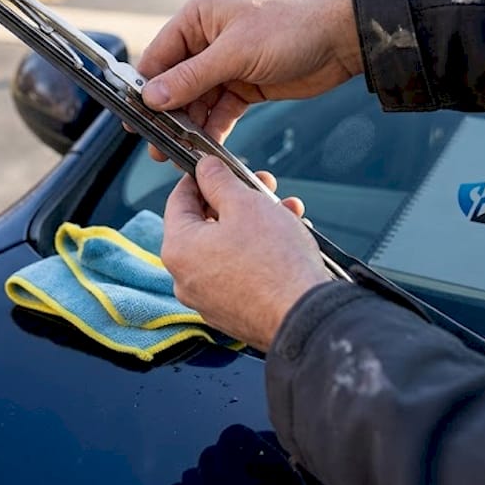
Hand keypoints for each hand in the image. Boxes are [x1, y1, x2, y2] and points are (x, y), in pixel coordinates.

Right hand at [136, 0, 361, 156]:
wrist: (342, 38)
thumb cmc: (291, 28)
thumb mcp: (236, 53)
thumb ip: (193, 77)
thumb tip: (152, 96)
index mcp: (198, 16)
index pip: (159, 55)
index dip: (145, 87)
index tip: (134, 118)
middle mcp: (208, 38)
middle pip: (175, 81)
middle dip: (166, 114)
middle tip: (155, 145)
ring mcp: (227, 63)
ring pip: (197, 100)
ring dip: (188, 126)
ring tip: (176, 152)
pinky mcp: (245, 84)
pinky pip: (220, 109)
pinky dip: (213, 128)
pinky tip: (206, 146)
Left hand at [162, 156, 332, 351]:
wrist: (305, 318)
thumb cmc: (275, 263)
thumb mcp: (245, 204)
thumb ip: (219, 181)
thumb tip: (205, 168)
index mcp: (178, 249)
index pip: (178, 200)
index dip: (200, 177)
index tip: (218, 167)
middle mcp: (186, 278)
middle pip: (206, 224)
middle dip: (238, 200)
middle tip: (262, 187)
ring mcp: (209, 299)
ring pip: (228, 247)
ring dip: (256, 224)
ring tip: (287, 212)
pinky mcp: (233, 313)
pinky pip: (240, 273)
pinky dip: (259, 253)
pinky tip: (287, 240)